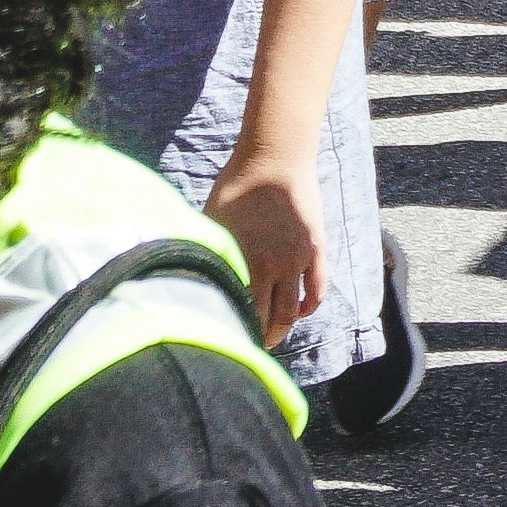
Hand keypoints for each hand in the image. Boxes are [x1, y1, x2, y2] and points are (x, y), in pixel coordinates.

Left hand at [203, 153, 325, 347]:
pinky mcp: (316, 249)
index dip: (233, 332)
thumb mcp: (211, 223)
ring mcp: (300, 259)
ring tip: (269, 337)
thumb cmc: (235, 189)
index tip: (224, 343)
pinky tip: (296, 313)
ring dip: (281, 329)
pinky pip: (317, 290)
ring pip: (293, 311)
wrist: (274, 159)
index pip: (242, 313)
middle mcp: (276, 267)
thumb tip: (189, 281)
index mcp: (247, 263)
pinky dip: (307, 308)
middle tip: (244, 347)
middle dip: (256, 338)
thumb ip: (209, 254)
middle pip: (269, 320)